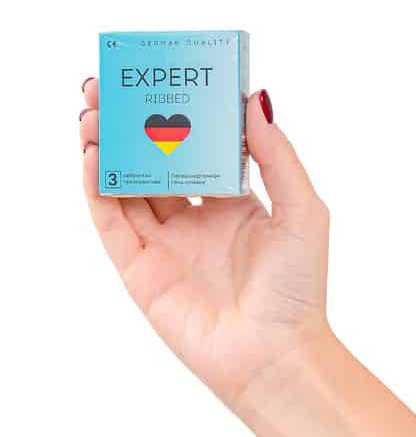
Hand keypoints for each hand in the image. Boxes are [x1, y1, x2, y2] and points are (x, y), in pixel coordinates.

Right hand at [80, 80, 329, 408]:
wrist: (273, 356)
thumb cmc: (295, 288)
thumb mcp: (301, 209)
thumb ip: (276, 155)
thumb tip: (255, 98)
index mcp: (229, 203)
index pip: (194, 148)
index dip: (174, 115)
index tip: (161, 80)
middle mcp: (193, 219)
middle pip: (151, 163)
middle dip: (129, 126)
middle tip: (109, 90)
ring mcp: (163, 243)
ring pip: (125, 187)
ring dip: (107, 150)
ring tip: (92, 115)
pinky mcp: (139, 269)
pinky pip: (111, 223)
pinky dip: (98, 190)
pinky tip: (94, 158)